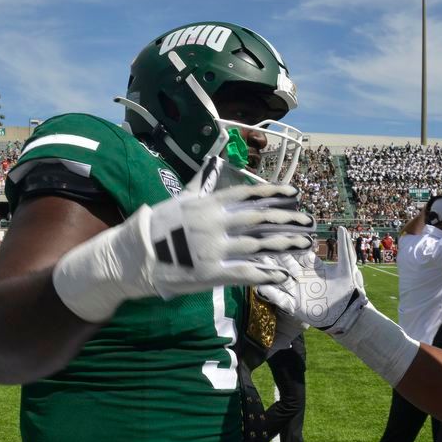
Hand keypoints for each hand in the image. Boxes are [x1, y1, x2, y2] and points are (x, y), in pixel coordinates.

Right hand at [53, 158, 314, 321]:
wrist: (133, 257)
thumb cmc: (155, 227)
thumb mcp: (177, 201)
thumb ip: (198, 189)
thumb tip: (208, 167)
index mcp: (207, 205)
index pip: (247, 195)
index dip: (273, 194)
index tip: (294, 193)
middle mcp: (214, 224)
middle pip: (260, 220)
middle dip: (287, 220)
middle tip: (308, 221)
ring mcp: (214, 250)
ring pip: (259, 246)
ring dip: (285, 245)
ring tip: (304, 244)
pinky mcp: (210, 274)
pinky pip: (245, 274)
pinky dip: (266, 274)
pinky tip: (282, 274)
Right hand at [256, 227, 366, 334]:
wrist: (348, 315)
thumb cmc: (349, 291)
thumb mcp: (348, 268)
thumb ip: (344, 249)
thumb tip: (342, 228)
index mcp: (313, 267)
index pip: (298, 252)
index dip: (289, 244)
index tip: (278, 233)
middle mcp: (302, 276)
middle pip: (285, 263)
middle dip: (275, 255)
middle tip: (262, 244)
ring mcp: (297, 290)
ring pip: (279, 278)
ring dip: (269, 271)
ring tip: (256, 262)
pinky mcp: (295, 305)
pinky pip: (280, 298)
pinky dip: (270, 292)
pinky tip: (260, 285)